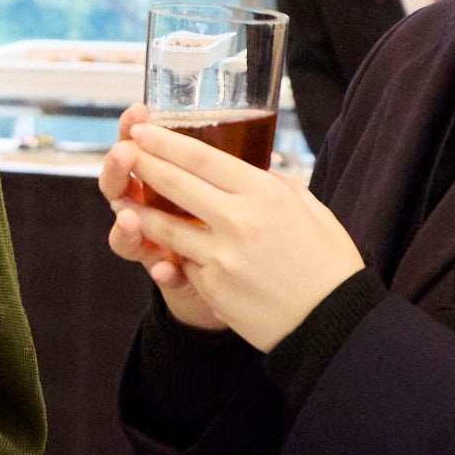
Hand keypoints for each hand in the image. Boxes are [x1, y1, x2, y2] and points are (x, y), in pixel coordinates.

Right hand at [99, 105, 227, 329]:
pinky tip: (166, 270)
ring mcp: (155, 243)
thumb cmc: (237, 223)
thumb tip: (226, 127)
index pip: (139, 150)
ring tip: (128, 217)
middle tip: (123, 153)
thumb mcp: (231, 188)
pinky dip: (163, 271)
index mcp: (161, 181)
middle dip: (118, 168)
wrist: (245, 275)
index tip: (138, 111)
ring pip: (125, 233)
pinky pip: (161, 273)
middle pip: (118, 186)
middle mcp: (148, 210)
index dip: (132, 131)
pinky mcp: (171, 276)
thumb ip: (219, 166)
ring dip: (126, 224)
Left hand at [106, 108, 365, 349]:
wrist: (333, 323)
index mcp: (266, 194)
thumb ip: (279, 186)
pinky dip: (176, 255)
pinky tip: (160, 247)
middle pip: (176, 184)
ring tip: (121, 198)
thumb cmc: (328, 264)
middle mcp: (240, 220)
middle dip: (143, 164)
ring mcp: (222, 256)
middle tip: (124, 150)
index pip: (202, 158)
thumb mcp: (312, 211)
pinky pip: (185, 263)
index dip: (165, 142)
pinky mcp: (212, 287)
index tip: (143, 131)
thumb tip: (258, 169)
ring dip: (138, 211)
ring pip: (165, 227)